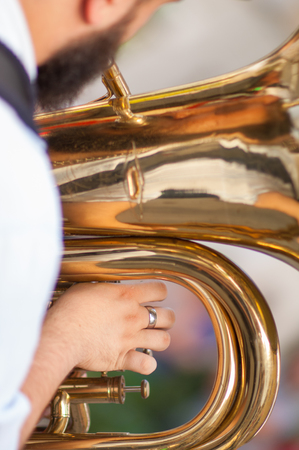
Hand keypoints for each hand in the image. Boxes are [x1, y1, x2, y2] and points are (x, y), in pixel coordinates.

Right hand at [43, 281, 174, 374]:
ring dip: (160, 340)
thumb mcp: (88, 288)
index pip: (159, 289)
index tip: (154, 296)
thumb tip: (108, 288)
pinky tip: (139, 360)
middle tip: (155, 320)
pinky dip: (146, 364)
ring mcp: (131, 338)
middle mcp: (134, 316)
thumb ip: (105, 289)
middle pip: (168, 317)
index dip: (160, 293)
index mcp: (127, 296)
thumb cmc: (70, 308)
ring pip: (164, 340)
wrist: (63, 335)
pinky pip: (148, 365)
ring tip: (150, 339)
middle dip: (166, 318)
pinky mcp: (123, 358)